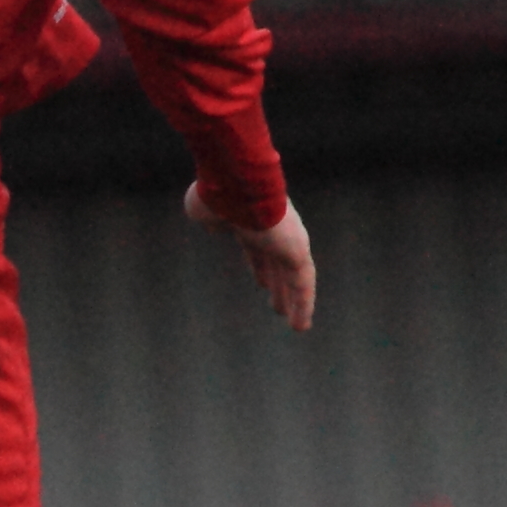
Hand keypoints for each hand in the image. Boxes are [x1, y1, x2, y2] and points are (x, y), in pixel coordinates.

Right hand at [192, 185, 315, 331]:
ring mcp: (288, 241)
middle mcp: (274, 232)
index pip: (258, 250)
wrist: (235, 180)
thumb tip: (213, 224)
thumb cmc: (216, 193)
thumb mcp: (203, 208)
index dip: (260, 267)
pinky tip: (300, 326)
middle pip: (278, 265)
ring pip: (293, 278)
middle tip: (278, 305)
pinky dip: (303, 304)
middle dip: (278, 286)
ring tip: (296, 325)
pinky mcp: (297, 252)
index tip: (262, 283)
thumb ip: (210, 218)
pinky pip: (303, 284)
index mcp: (252, 222)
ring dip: (293, 301)